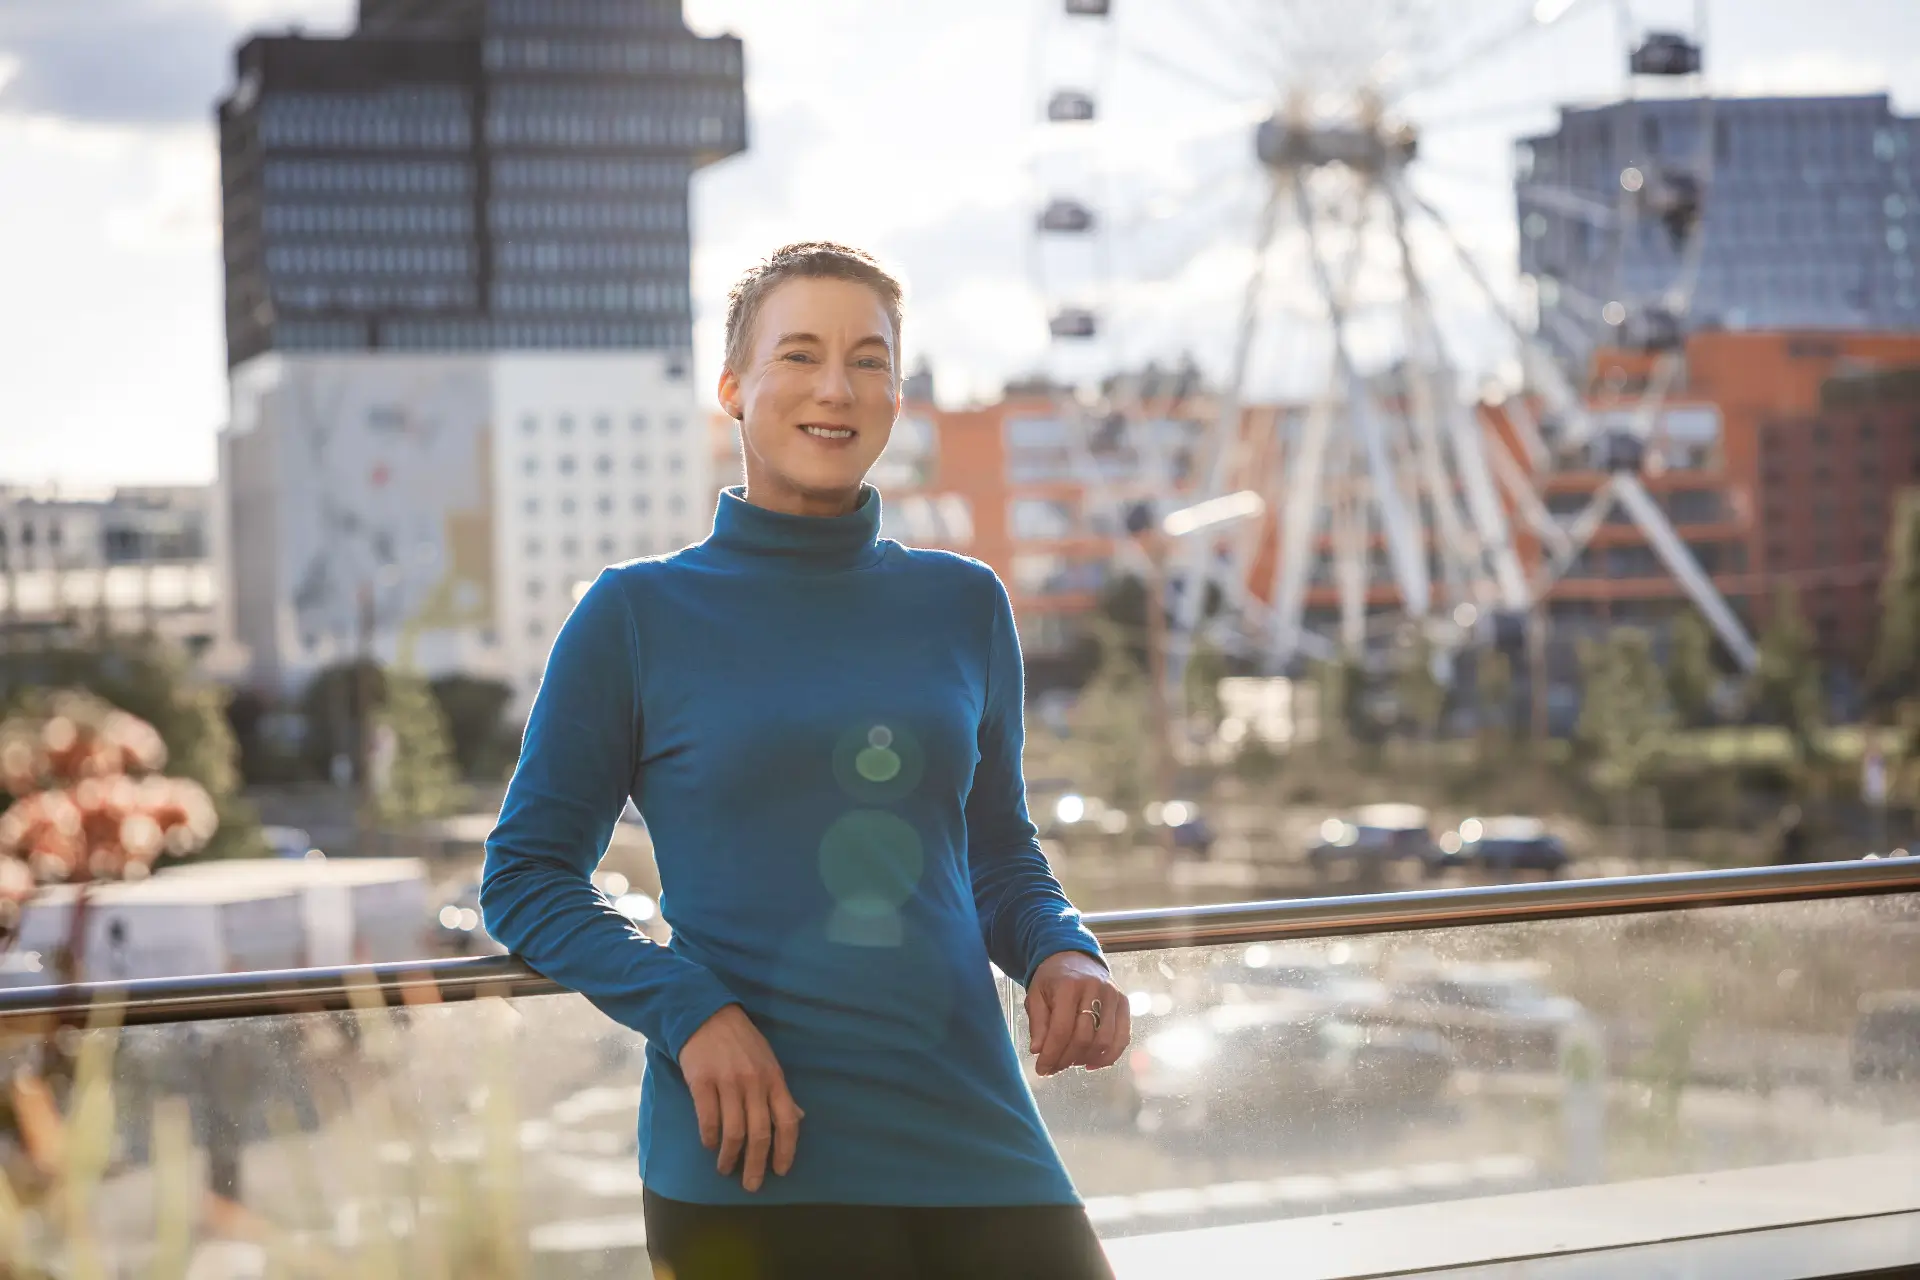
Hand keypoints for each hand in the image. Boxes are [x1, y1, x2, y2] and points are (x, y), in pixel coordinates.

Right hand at [677, 1005, 803, 1191]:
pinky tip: (709, 1146)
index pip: (787, 1121)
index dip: (786, 1150)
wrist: (706, 1014)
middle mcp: (754, 1083)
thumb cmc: (741, 1041)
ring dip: (730, 1157)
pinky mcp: (702, 1082)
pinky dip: (710, 1138)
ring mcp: (728, 1082)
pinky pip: (708, 1119)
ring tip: (726, 1169)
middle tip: (751, 1185)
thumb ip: (780, 1092)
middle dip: (756, 1164)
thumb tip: (798, 1119)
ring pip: (733, 1132)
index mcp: (774, 1078)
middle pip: (760, 1133)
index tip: (781, 1171)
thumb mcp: (768, 1061)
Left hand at [1026, 950, 1129, 1076]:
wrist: (1074, 958)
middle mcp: (1094, 989)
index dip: (1051, 1055)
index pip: (1061, 1029)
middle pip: (1083, 1038)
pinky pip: (1122, 1037)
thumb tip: (1038, 1051)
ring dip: (1086, 1059)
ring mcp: (1112, 996)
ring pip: (1104, 1041)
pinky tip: (1092, 1063)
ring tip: (1070, 1063)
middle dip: (1066, 1059)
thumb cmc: (1052, 980)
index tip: (1041, 1069)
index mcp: (1068, 986)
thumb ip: (1037, 1023)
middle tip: (1054, 1068)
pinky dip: (1109, 1056)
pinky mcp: (1124, 1003)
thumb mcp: (1035, 996)